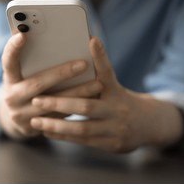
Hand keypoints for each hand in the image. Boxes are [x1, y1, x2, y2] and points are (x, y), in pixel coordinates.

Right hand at [0, 33, 102, 139]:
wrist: (16, 118)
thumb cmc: (25, 86)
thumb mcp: (23, 73)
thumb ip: (32, 59)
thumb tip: (53, 37)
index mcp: (9, 78)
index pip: (8, 60)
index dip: (13, 48)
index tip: (23, 34)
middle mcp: (12, 96)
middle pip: (37, 83)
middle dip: (61, 73)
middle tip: (83, 64)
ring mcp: (21, 115)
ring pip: (52, 103)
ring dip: (77, 93)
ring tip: (97, 84)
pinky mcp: (33, 128)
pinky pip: (58, 117)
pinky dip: (76, 107)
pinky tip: (92, 99)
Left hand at [30, 37, 183, 152]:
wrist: (148, 124)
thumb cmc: (120, 99)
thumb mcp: (113, 86)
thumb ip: (97, 72)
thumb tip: (84, 44)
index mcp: (116, 90)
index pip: (107, 71)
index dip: (100, 56)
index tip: (91, 40)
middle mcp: (117, 108)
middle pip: (86, 105)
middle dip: (59, 103)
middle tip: (37, 100)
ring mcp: (116, 128)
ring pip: (82, 127)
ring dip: (57, 125)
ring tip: (36, 121)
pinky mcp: (112, 144)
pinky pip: (84, 141)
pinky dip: (64, 136)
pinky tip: (48, 132)